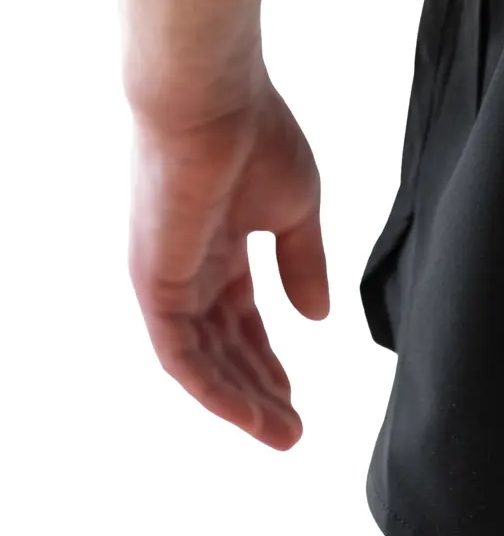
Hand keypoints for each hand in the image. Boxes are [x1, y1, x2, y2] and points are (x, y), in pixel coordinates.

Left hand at [126, 72, 328, 450]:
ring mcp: (168, 279)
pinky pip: (178, 354)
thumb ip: (303, 264)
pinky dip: (212, 389)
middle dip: (258, 390)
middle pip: (223, 348)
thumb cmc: (256, 138)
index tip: (297, 396)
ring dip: (240, 401)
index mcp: (220, 249)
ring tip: (281, 435)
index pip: (241, 320)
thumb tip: (316, 318)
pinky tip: (248, 415)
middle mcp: (189, 270)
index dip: (269, 359)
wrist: (214, 101)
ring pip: (202, 360)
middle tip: (293, 432)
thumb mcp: (296, 212)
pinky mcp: (154, 284)